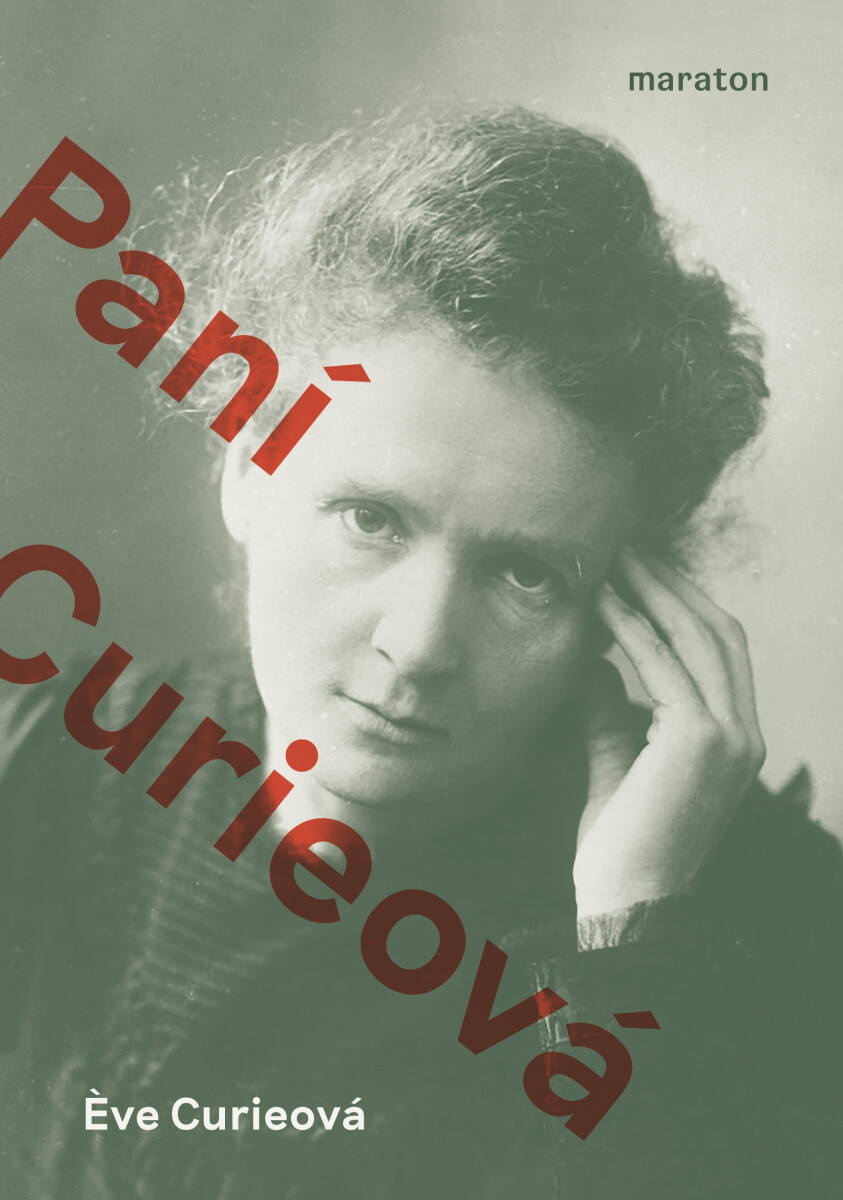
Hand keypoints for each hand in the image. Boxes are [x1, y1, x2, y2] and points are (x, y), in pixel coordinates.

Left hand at [573, 547, 765, 917]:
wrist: (624, 903)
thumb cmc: (619, 840)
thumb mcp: (616, 757)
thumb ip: (613, 707)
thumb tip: (595, 658)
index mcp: (735, 737)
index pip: (719, 649)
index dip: (682, 602)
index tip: (638, 569)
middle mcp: (745, 733)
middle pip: (717, 631)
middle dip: (671, 583)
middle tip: (625, 547)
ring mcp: (731, 737)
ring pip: (698, 639)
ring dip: (653, 592)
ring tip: (613, 560)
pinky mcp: (702, 742)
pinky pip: (665, 666)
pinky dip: (635, 627)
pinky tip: (604, 604)